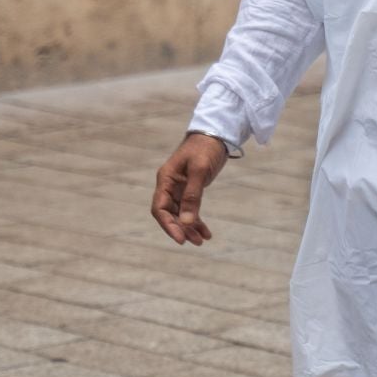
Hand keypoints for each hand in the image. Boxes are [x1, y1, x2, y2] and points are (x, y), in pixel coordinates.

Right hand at [151, 132, 230, 246]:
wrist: (216, 134)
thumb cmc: (205, 148)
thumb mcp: (200, 171)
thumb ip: (192, 196)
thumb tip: (187, 222)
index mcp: (166, 179)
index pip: (159, 208)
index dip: (168, 225)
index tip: (181, 239)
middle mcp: (169, 185)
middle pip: (169, 214)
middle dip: (181, 229)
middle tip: (196, 242)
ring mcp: (179, 188)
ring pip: (180, 214)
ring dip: (190, 228)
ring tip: (202, 240)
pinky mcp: (190, 189)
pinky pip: (190, 209)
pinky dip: (197, 221)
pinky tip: (207, 233)